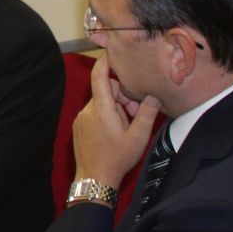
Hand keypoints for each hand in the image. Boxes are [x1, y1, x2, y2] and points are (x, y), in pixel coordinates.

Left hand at [73, 55, 162, 189]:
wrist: (95, 179)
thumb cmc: (117, 158)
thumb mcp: (139, 136)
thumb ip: (147, 113)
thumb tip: (153, 95)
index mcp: (101, 108)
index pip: (99, 76)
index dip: (104, 62)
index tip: (111, 52)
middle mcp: (88, 110)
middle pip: (106, 91)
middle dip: (122, 98)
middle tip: (135, 116)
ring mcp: (81, 118)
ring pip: (101, 103)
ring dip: (115, 109)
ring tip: (126, 128)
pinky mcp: (79, 126)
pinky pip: (94, 113)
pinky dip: (106, 117)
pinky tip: (114, 133)